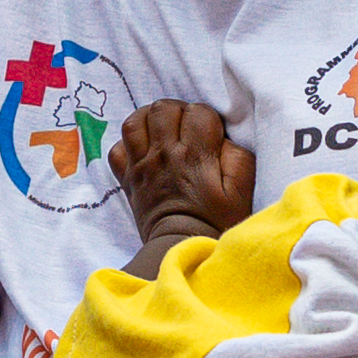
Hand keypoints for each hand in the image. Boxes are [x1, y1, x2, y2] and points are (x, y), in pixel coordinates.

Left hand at [114, 99, 249, 257]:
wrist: (179, 249)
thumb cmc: (214, 223)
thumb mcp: (240, 193)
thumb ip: (238, 159)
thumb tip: (224, 138)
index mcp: (194, 156)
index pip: (197, 112)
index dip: (207, 117)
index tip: (211, 133)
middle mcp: (164, 155)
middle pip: (162, 108)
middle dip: (177, 111)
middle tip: (186, 127)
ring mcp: (141, 166)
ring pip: (134, 122)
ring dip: (149, 119)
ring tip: (162, 129)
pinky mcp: (128, 179)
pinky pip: (117, 150)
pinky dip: (127, 145)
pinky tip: (143, 150)